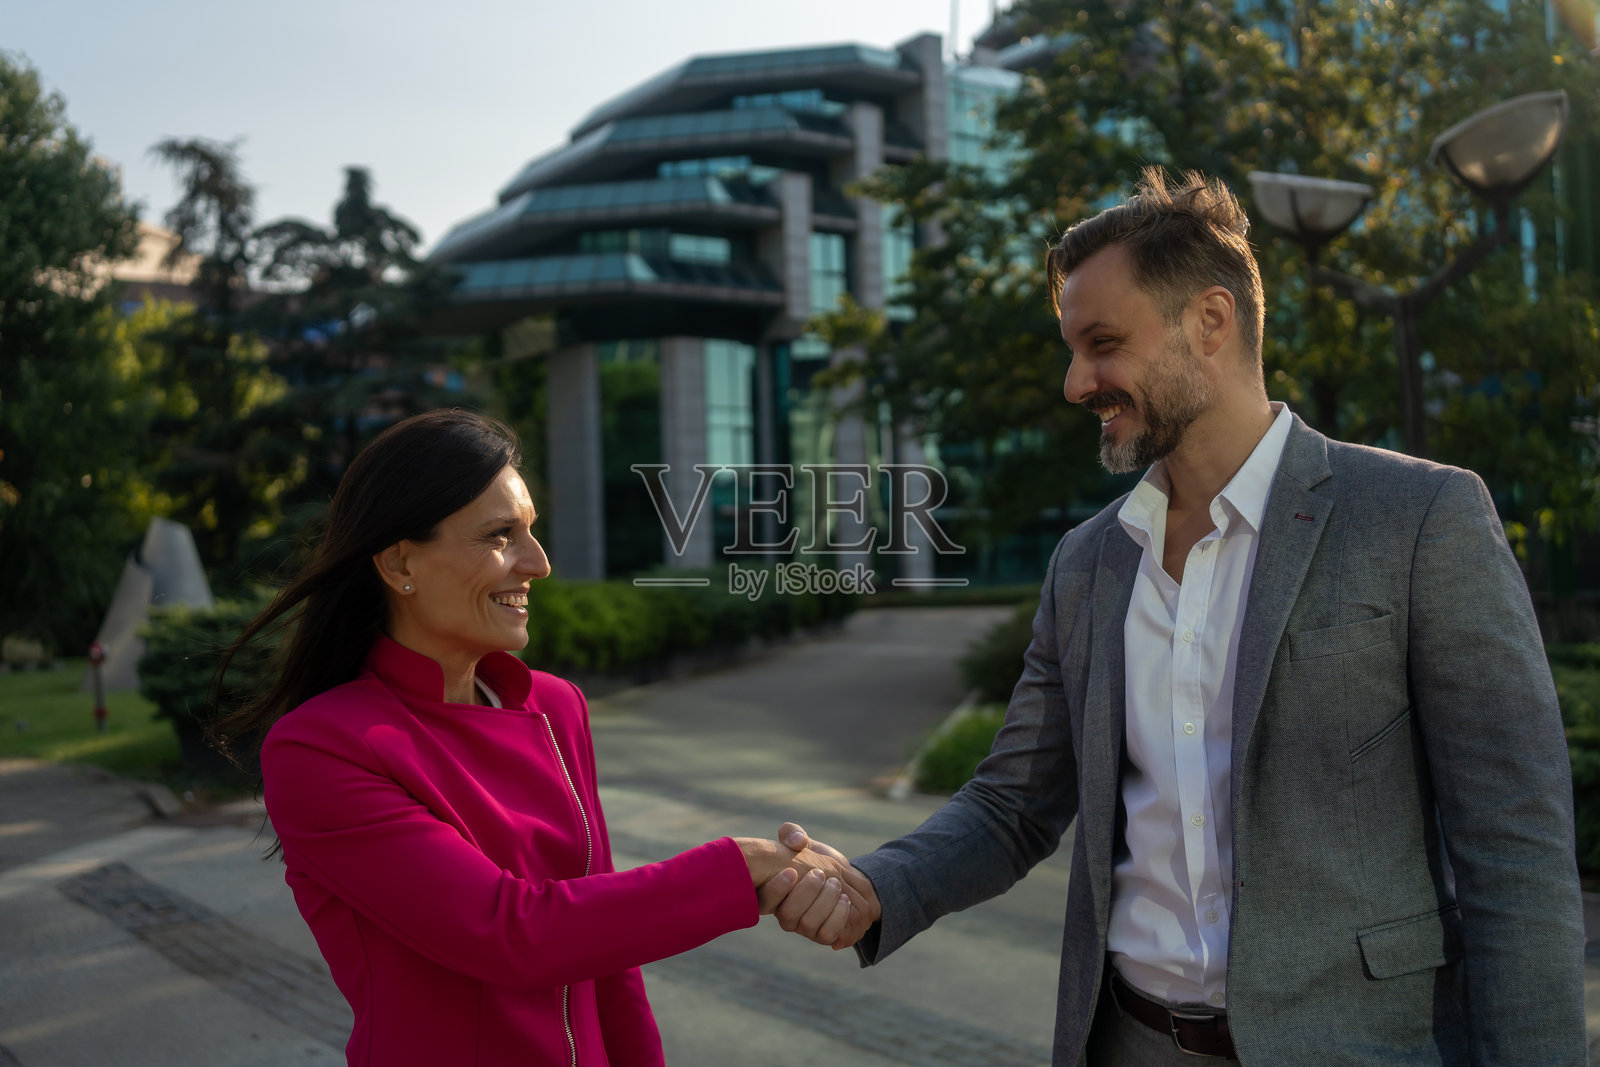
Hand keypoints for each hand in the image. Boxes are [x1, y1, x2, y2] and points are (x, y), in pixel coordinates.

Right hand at [735, 835, 855, 947]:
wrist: (844, 879)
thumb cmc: (816, 860)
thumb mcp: (803, 843)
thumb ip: (792, 833)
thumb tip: (796, 841)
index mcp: (772, 894)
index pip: (763, 901)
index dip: (775, 889)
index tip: (791, 871)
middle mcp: (784, 915)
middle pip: (787, 915)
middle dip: (806, 892)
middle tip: (820, 873)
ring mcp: (803, 928)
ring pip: (808, 925)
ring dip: (825, 902)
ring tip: (836, 884)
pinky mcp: (822, 936)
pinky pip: (828, 934)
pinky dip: (839, 916)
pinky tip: (844, 900)